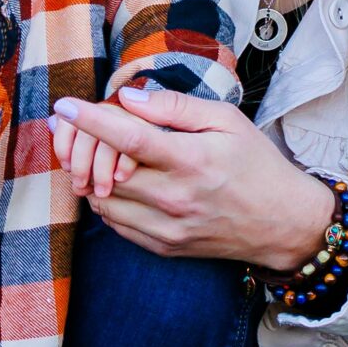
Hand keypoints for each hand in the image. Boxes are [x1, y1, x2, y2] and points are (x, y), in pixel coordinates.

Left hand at [47, 85, 334, 266]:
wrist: (284, 224)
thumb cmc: (257, 164)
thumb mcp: (228, 121)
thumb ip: (176, 106)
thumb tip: (128, 98)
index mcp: (192, 161)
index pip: (129, 138)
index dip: (91, 120)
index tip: (63, 105)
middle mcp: (175, 199)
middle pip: (105, 171)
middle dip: (86, 145)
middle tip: (84, 127)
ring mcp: (166, 229)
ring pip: (103, 200)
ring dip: (94, 174)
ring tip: (103, 154)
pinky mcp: (163, 247)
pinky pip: (115, 223)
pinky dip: (108, 199)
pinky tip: (123, 182)